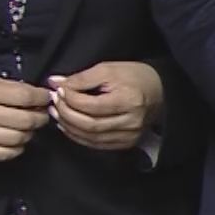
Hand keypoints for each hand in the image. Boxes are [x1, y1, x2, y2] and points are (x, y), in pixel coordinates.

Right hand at [0, 77, 52, 161]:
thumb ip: (8, 88)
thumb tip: (38, 96)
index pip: (24, 95)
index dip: (41, 97)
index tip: (45, 98)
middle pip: (25, 120)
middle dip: (40, 118)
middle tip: (41, 114)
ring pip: (18, 138)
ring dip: (29, 134)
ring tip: (27, 127)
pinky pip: (4, 154)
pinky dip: (16, 148)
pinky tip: (15, 141)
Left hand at [46, 62, 163, 151]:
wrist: (161, 91)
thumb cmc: (135, 77)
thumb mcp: (109, 69)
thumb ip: (81, 77)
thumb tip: (55, 83)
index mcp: (129, 100)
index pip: (91, 105)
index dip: (70, 99)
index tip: (59, 90)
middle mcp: (131, 121)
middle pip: (89, 124)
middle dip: (66, 114)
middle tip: (54, 103)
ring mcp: (130, 135)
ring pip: (90, 137)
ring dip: (69, 127)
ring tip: (58, 114)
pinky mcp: (127, 143)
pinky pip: (97, 145)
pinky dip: (79, 137)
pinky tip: (70, 126)